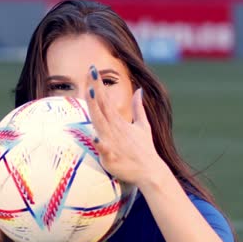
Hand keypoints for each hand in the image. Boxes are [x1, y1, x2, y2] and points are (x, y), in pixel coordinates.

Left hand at [85, 66, 166, 186]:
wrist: (151, 172)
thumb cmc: (144, 150)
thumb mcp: (143, 126)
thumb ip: (138, 108)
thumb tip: (139, 90)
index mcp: (119, 122)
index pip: (106, 99)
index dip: (98, 84)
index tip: (92, 69)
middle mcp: (114, 129)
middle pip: (102, 106)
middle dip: (95, 89)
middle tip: (90, 71)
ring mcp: (113, 142)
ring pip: (100, 122)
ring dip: (95, 108)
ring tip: (91, 92)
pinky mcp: (112, 157)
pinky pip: (104, 149)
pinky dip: (100, 144)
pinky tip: (94, 138)